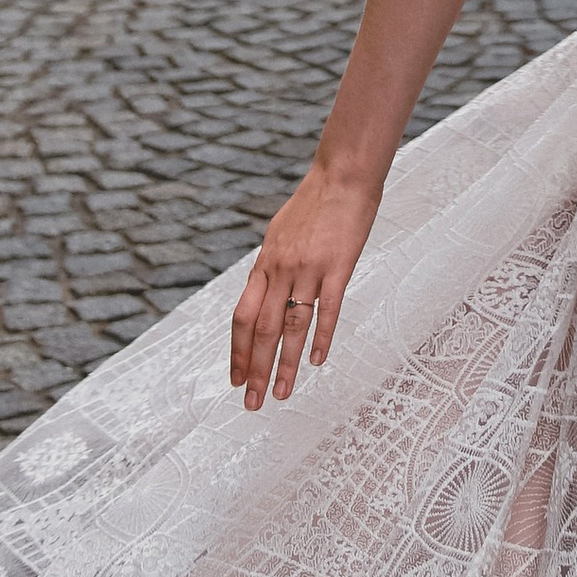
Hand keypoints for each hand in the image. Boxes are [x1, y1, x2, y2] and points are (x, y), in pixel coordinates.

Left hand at [229, 162, 382, 408]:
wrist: (342, 174)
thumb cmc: (314, 203)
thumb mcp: (280, 233)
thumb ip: (271, 265)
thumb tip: (262, 289)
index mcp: (264, 263)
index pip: (242, 317)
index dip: (236, 352)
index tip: (234, 379)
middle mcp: (280, 269)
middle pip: (261, 329)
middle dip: (254, 370)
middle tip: (251, 402)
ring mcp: (309, 269)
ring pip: (292, 327)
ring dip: (286, 364)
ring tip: (281, 393)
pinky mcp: (338, 266)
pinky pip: (327, 309)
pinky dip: (321, 338)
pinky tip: (317, 362)